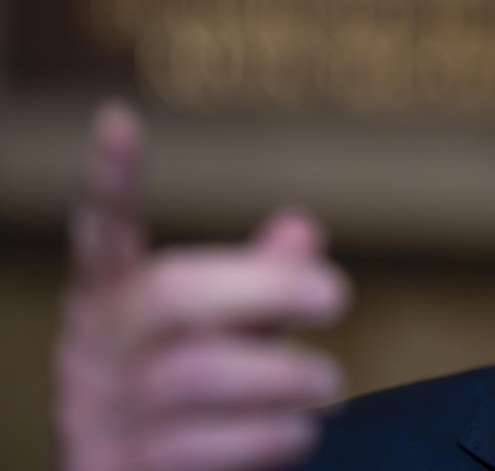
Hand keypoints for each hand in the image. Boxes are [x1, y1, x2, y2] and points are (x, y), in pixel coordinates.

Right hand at [56, 102, 351, 470]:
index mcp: (110, 301)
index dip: (109, 181)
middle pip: (171, 295)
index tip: (118, 120)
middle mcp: (91, 348)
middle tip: (338, 297)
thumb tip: (302, 227)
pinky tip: (302, 430)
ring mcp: (97, 411)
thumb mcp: (227, 334)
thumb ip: (258, 283)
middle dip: (266, 290)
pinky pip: (201, 447)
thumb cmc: (192, 401)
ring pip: (194, 375)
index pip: (103, 232)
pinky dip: (269, 435)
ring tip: (330, 385)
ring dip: (283, 377)